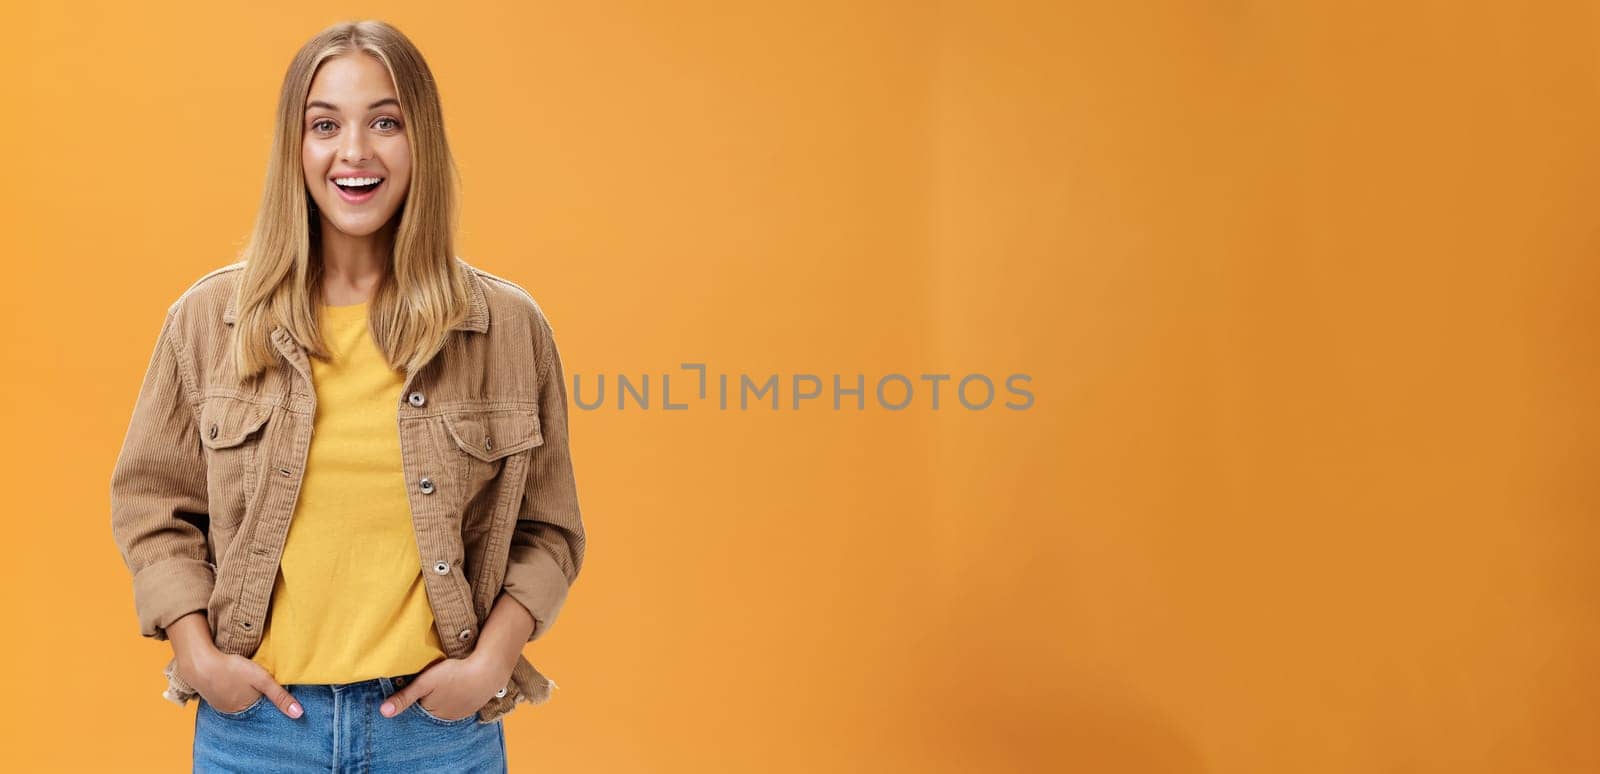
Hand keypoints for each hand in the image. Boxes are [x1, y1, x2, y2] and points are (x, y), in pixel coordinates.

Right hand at [181, 648, 301, 717]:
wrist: (199, 663)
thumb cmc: (232, 669)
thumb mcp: (261, 680)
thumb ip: (280, 696)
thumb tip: (299, 714)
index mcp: (246, 709)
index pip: (264, 705)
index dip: (269, 694)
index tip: (269, 684)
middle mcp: (232, 711)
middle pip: (250, 702)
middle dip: (255, 693)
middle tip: (253, 678)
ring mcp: (219, 704)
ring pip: (237, 698)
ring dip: (241, 690)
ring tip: (242, 677)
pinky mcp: (210, 695)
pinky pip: (225, 694)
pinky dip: (230, 688)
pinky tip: (230, 679)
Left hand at [379, 655, 506, 721]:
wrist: (488, 670)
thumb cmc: (455, 674)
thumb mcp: (425, 682)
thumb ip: (404, 697)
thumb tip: (383, 712)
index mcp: (433, 714)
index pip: (417, 707)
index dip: (416, 694)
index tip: (420, 681)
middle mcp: (447, 718)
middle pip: (431, 707)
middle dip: (430, 696)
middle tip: (435, 679)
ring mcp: (462, 713)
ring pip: (446, 705)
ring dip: (444, 696)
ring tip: (447, 681)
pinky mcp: (474, 705)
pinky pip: (460, 703)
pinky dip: (458, 695)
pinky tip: (459, 683)